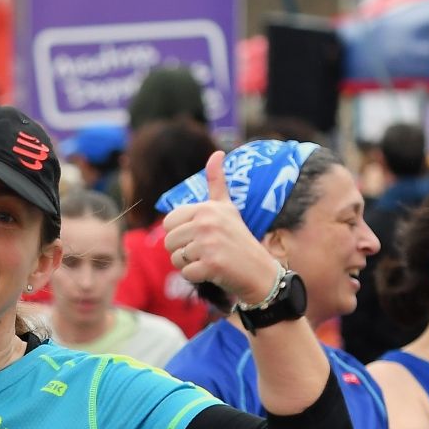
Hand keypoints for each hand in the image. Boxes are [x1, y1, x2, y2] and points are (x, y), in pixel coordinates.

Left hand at [162, 150, 281, 306]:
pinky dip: (197, 276)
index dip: (180, 233)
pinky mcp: (211, 265)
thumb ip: (217, 182)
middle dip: (182, 250)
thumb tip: (217, 152)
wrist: (260, 270)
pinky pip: (186, 273)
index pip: (169, 222)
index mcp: (207, 208)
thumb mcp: (227, 207)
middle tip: (205, 250)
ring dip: (189, 264)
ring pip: (175, 258)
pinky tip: (213, 271)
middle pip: (168, 241)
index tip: (200, 235)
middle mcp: (207, 223)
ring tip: (210, 259)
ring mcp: (209, 244)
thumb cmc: (238, 238)